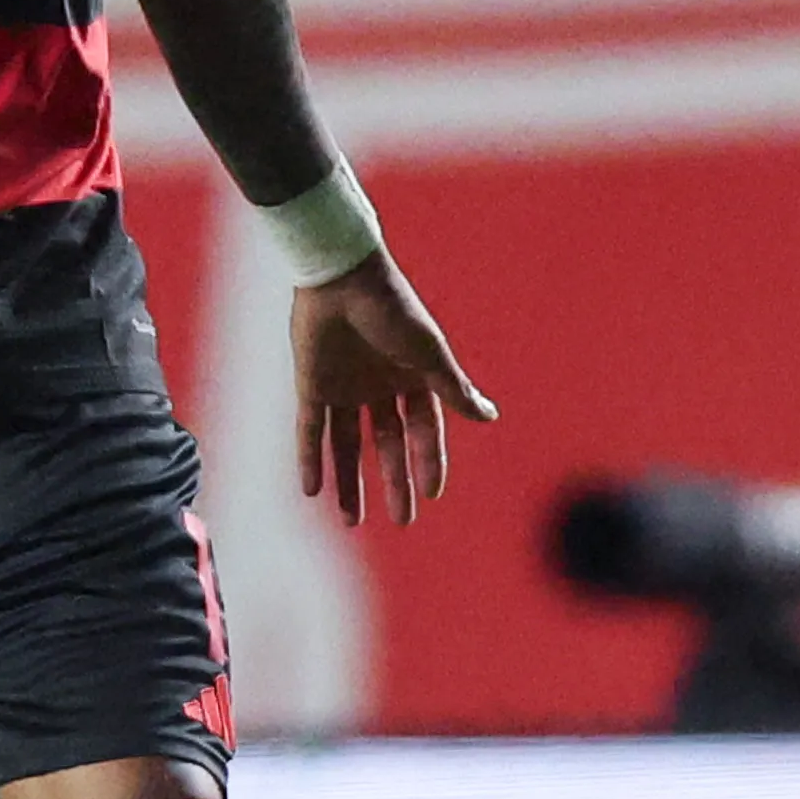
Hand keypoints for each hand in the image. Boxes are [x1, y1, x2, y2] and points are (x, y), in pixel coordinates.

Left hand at [293, 252, 497, 527]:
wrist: (341, 276)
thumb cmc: (392, 308)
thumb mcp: (428, 354)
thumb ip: (453, 389)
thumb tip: (489, 417)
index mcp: (411, 376)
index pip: (423, 429)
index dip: (428, 461)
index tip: (432, 494)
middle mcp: (378, 386)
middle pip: (387, 444)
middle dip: (394, 482)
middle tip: (402, 520)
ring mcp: (344, 387)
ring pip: (346, 446)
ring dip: (349, 482)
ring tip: (351, 522)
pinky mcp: (312, 384)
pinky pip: (309, 431)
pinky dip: (310, 460)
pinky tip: (311, 492)